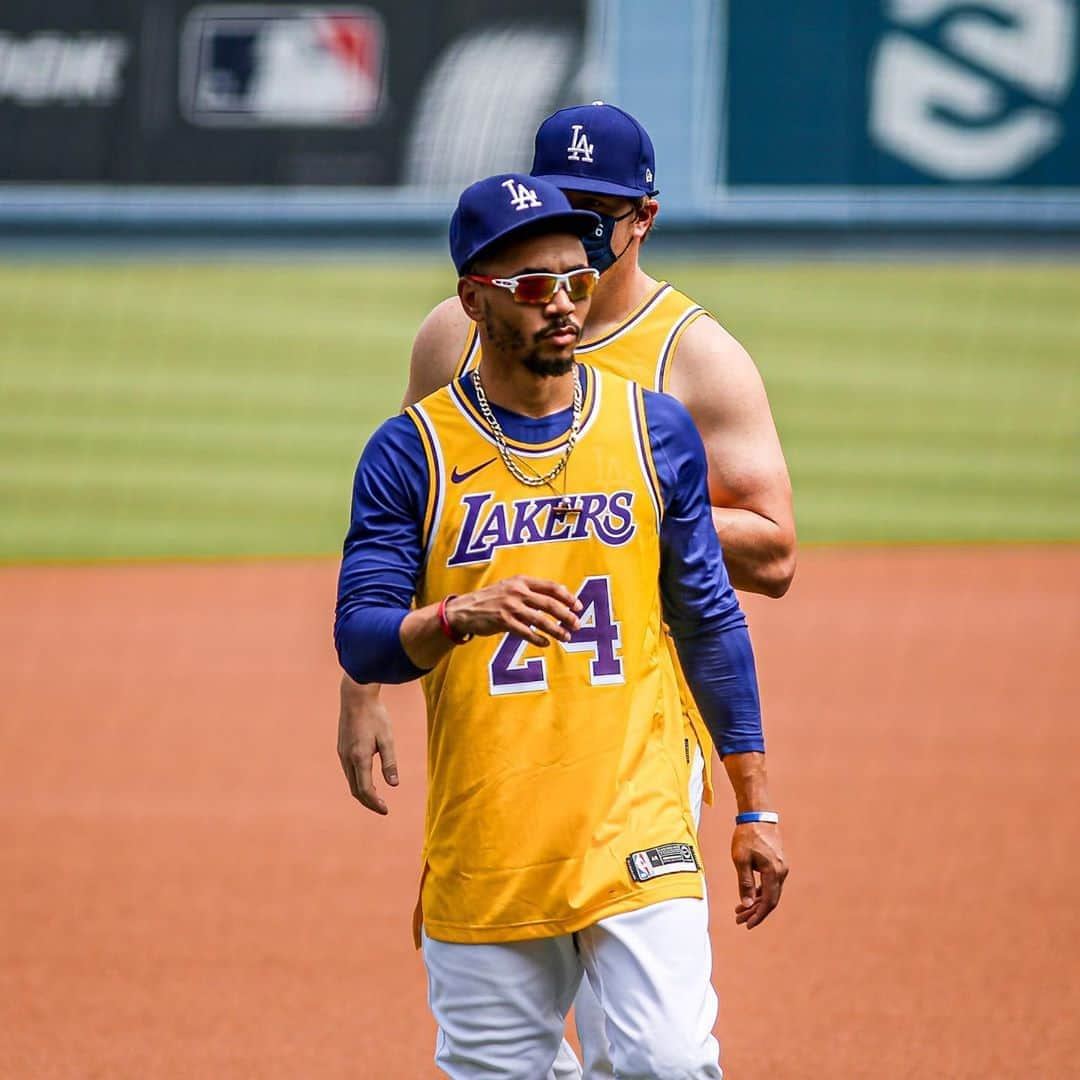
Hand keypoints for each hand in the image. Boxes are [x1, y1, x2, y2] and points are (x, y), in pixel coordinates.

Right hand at [337, 676, 397, 814]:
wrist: (355, 696)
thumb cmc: (375, 715)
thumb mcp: (387, 738)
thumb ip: (390, 762)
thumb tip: (394, 785)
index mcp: (359, 757)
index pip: (365, 790)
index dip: (375, 803)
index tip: (386, 810)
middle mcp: (347, 758)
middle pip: (355, 789)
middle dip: (368, 802)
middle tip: (382, 808)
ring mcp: (342, 753)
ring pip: (350, 780)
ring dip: (362, 792)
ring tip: (376, 798)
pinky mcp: (341, 747)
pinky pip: (348, 771)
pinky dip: (357, 780)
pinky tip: (367, 779)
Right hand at [446, 575, 581, 646]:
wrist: (464, 609)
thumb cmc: (491, 599)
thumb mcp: (510, 587)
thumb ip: (531, 591)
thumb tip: (557, 598)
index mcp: (522, 581)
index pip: (551, 587)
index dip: (568, 597)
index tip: (578, 606)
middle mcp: (517, 592)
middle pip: (550, 604)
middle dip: (567, 615)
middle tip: (577, 624)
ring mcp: (510, 607)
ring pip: (540, 620)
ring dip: (556, 629)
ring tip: (566, 637)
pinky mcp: (503, 621)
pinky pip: (526, 632)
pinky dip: (538, 638)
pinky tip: (546, 643)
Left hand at [732, 821, 787, 928]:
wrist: (757, 815)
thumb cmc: (747, 836)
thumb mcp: (741, 860)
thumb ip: (744, 883)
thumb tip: (746, 905)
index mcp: (774, 873)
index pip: (768, 902)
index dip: (758, 915)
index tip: (747, 925)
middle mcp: (781, 872)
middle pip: (770, 899)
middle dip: (755, 912)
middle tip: (739, 920)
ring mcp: (780, 867)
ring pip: (769, 892)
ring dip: (755, 902)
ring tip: (740, 911)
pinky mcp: (776, 863)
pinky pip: (769, 883)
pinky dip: (759, 891)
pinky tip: (748, 896)